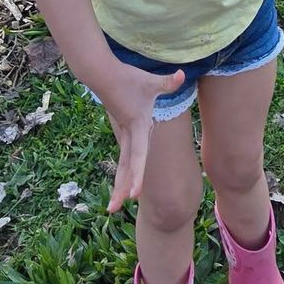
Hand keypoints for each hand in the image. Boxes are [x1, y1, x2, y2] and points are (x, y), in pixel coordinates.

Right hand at [87, 57, 185, 214]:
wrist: (101, 73)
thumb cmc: (128, 77)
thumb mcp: (150, 81)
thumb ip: (167, 83)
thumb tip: (182, 75)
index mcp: (136, 127)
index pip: (138, 156)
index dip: (137, 176)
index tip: (135, 195)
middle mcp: (129, 133)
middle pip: (125, 166)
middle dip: (120, 189)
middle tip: (113, 210)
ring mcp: (124, 131)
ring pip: (122, 163)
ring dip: (119, 183)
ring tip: (114, 207)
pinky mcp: (122, 127)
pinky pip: (123, 154)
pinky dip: (123, 170)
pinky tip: (123, 181)